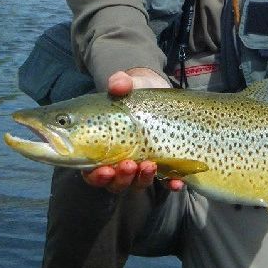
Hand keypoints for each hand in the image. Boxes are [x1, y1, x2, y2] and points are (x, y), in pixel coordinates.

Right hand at [83, 69, 183, 191]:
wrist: (158, 93)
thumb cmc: (133, 93)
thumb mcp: (128, 85)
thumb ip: (121, 83)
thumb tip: (117, 83)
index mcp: (99, 148)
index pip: (90, 171)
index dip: (95, 176)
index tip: (104, 169)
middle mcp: (118, 162)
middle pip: (114, 183)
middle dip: (121, 178)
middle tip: (128, 165)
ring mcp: (141, 166)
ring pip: (138, 183)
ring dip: (142, 179)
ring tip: (150, 164)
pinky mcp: (163, 166)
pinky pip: (166, 181)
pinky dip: (171, 184)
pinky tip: (177, 182)